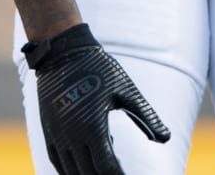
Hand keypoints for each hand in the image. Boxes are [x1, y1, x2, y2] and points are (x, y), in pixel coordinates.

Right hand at [24, 23, 170, 174]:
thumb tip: (166, 138)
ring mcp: (56, 134)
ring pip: (70, 171)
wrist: (63, 52)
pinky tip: (83, 169)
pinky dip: (69, 171)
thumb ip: (146, 117)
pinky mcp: (48, 130)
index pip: (106, 167)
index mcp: (93, 127)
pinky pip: (56, 160)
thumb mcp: (126, 91)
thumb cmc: (99, 69)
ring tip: (104, 173)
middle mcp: (71, 135)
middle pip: (88, 173)